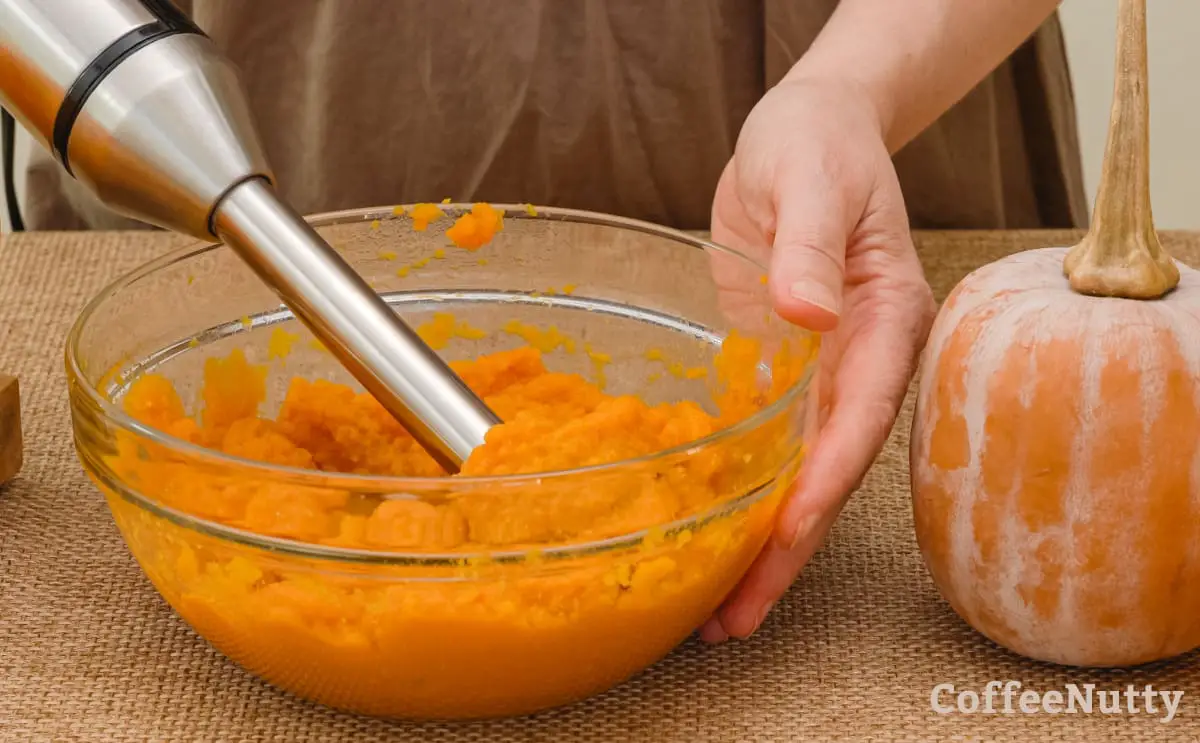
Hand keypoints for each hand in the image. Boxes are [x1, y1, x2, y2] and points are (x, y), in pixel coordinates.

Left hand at [701, 78, 935, 641]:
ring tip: (717, 611)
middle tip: (735, 618)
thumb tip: (809, 312)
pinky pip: (767, 447)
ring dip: (762, 543)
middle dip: (787, 549)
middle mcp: (860, 362)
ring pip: (796, 475)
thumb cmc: (819, 146)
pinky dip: (742, 497)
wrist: (809, 133)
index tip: (786, 538)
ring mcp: (822, 373)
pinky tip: (709, 536)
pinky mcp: (783, 371)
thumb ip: (813, 246)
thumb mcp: (812, 181)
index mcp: (883, 322)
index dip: (822, 485)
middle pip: (827, 473)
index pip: (857, 420)